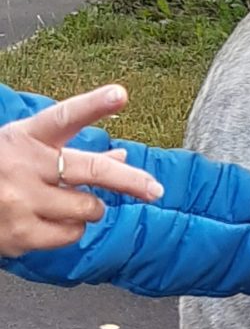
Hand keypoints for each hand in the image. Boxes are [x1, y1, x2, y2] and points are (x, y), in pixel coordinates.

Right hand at [0, 86, 163, 258]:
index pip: (64, 117)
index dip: (94, 105)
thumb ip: (74, 154)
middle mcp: (24, 166)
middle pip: (92, 171)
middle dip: (130, 181)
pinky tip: (49, 222)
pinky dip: (71, 230)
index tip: (120, 94)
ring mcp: (21, 200)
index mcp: (26, 137)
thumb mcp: (29, 151)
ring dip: (90, 209)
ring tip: (64, 203)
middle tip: (154, 190)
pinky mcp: (20, 233)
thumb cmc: (2, 172)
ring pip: (88, 208)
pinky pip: (72, 234)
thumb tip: (123, 157)